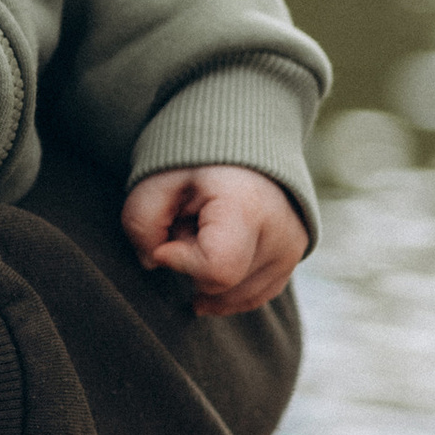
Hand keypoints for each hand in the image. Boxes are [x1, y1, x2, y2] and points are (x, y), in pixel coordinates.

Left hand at [122, 164, 308, 317]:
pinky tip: (213, 256)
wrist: (239, 137)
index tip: (170, 232)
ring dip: (210, 273)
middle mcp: (281, 234)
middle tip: (189, 222)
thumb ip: (141, 223)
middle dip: (193, 264)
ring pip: (236, 297)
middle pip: (222, 286)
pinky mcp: (293, 259)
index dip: (180, 260)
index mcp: (248, 208)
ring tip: (206, 231)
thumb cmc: (193, 159)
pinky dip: (228, 284)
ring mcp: (292, 250)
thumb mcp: (153, 180)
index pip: (216, 270)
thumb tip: (153, 262)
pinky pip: (253, 295)